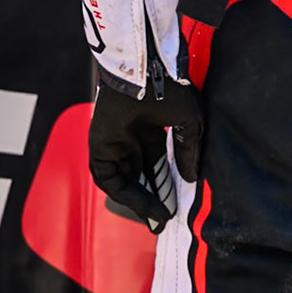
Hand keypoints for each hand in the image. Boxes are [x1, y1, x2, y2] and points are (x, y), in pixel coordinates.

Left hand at [87, 77, 202, 231]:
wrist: (144, 73)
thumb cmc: (168, 89)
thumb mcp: (187, 124)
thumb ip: (186, 152)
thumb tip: (191, 178)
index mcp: (151, 130)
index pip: (157, 165)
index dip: (167, 185)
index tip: (177, 204)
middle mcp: (132, 139)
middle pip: (142, 177)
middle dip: (154, 199)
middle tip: (165, 219)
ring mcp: (115, 144)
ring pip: (126, 181)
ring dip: (140, 200)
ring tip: (157, 216)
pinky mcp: (100, 147)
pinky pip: (110, 178)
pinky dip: (125, 193)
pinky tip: (143, 203)